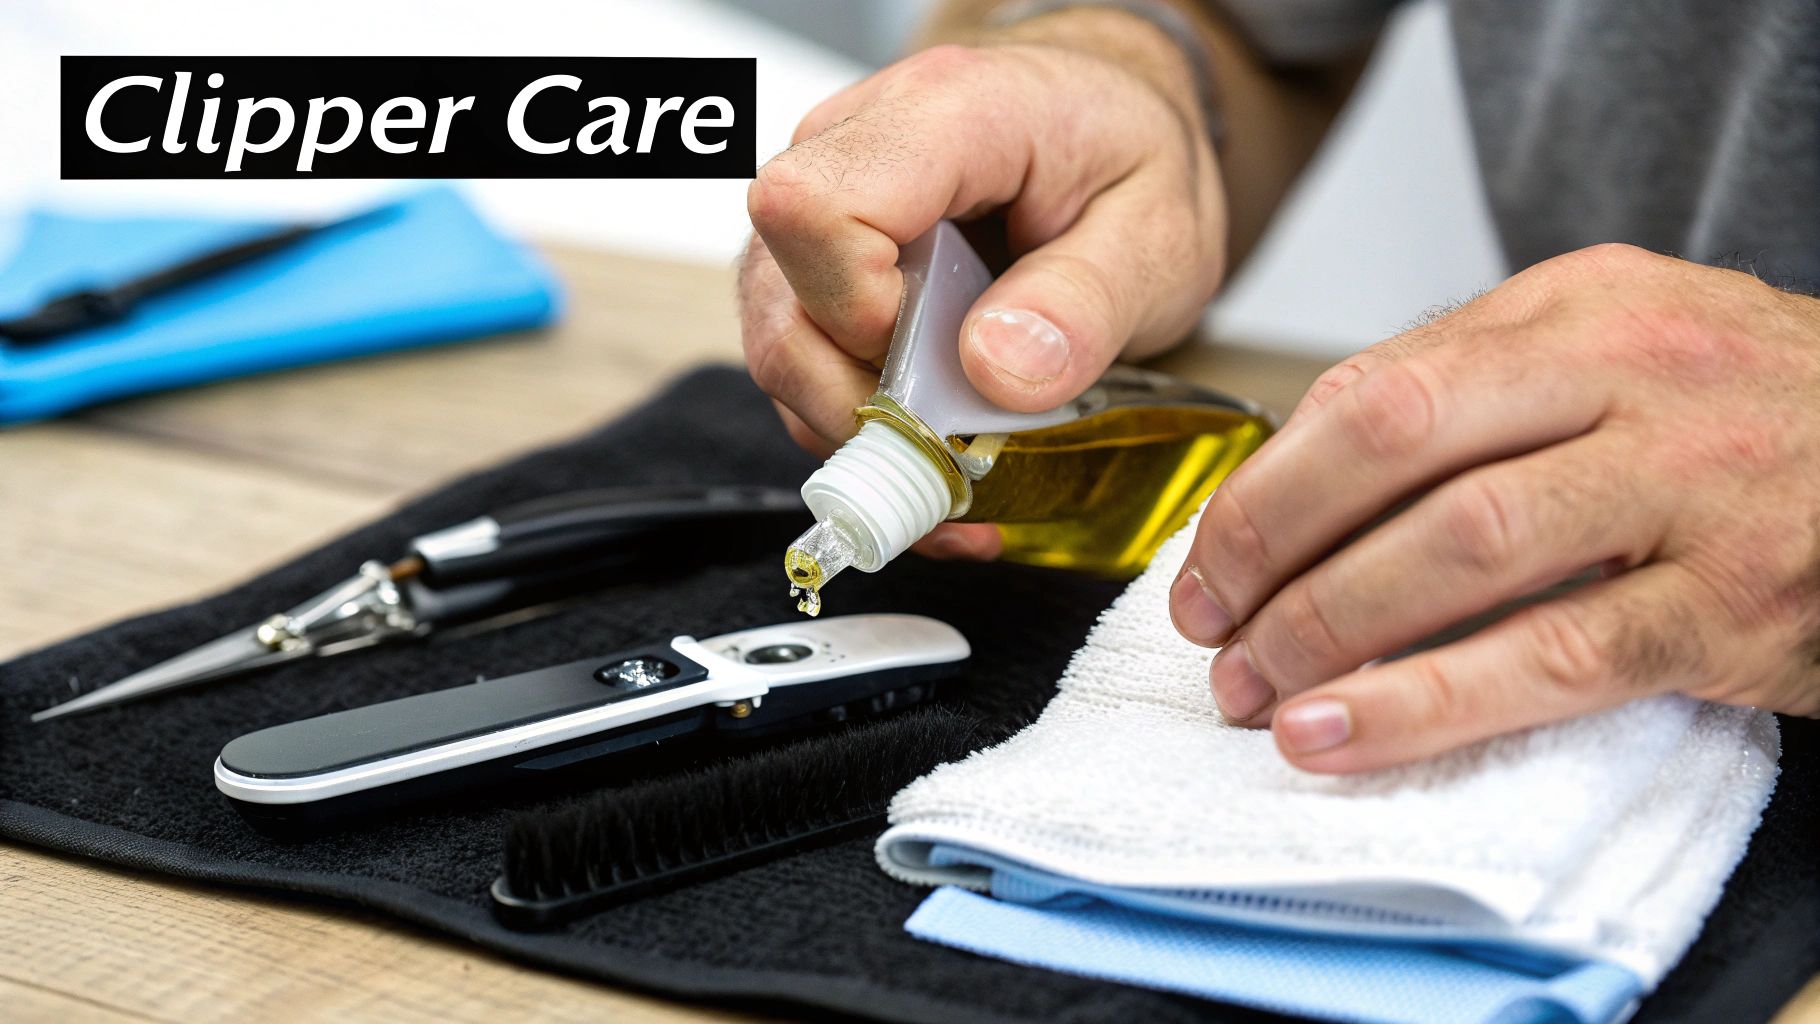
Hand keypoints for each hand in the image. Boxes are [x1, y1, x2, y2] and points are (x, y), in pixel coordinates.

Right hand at [739, 12, 1226, 553]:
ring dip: (864, 419)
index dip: (865, 314)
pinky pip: (797, 359)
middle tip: (970, 419)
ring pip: (778, 345)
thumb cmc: (1128, 158)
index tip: (950, 357)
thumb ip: (1085, 301)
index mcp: (941, 115)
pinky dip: (860, 416)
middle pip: (783, 303)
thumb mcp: (1157, 232)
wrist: (1108, 123)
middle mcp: (849, 146)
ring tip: (959, 433)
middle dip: (868, 397)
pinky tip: (934, 423)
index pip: (817, 210)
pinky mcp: (809, 260)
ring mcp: (818, 206)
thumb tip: (992, 367)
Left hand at [1169, 244, 1819, 771]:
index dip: (1267, 484)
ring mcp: (1685, 483)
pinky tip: (1342, 732)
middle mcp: (1629, 372)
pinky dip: (1429, 699)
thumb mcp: (1619, 353)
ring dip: (1328, 627)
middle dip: (1270, 545)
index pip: (1374, 385)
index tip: (1208, 560)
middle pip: (1393, 445)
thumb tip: (1307, 467)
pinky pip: (1552, 654)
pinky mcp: (1728, 602)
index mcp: (1578, 305)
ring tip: (1256, 690)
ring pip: (1459, 546)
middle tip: (1208, 627)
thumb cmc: (1751, 419)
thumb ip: (1476, 389)